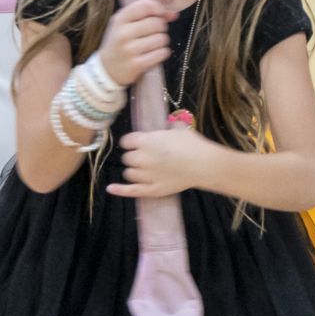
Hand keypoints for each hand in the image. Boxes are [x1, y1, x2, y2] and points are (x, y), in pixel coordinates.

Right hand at [98, 0, 171, 86]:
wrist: (107, 68)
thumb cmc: (120, 42)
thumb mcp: (126, 24)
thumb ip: (147, 15)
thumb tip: (173, 14)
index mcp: (120, 20)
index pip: (145, 6)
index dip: (157, 9)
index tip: (159, 15)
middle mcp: (123, 33)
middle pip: (157, 23)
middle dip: (161, 27)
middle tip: (156, 32)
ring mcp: (129, 50)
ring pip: (161, 38)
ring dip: (162, 41)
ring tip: (155, 44)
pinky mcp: (136, 64)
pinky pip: (161, 53)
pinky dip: (162, 52)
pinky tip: (155, 53)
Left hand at [107, 124, 221, 197]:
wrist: (204, 165)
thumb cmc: (192, 144)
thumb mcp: (178, 129)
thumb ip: (166, 127)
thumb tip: (165, 125)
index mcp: (145, 141)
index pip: (127, 141)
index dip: (132, 142)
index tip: (136, 143)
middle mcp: (141, 158)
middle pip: (127, 158)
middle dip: (134, 156)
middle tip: (145, 156)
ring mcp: (145, 175)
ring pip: (128, 173)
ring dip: (133, 170)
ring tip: (143, 169)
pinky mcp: (151, 189)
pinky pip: (131, 190)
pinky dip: (119, 190)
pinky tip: (110, 188)